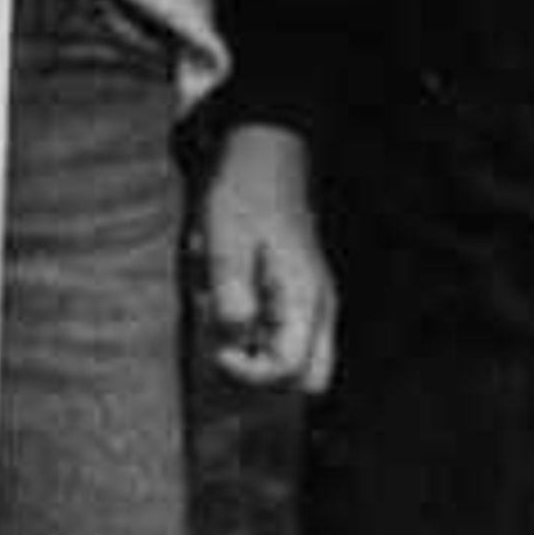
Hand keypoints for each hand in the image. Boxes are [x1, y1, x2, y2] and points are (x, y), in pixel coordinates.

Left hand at [195, 122, 335, 395]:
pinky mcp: (297, 295)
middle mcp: (317, 308)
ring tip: (222, 311)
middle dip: (263, 375)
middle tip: (225, 345)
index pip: (289, 370)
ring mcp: (311, 302)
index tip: (216, 351)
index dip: (249, 374)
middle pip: (308, 379)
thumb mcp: (225, 244)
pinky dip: (255, 332)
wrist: (263, 156)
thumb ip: (230, 297)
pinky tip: (227, 297)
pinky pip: (283, 335)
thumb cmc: (243, 196)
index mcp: (303, 299)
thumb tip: (233, 344)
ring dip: (257, 352)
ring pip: (298, 360)